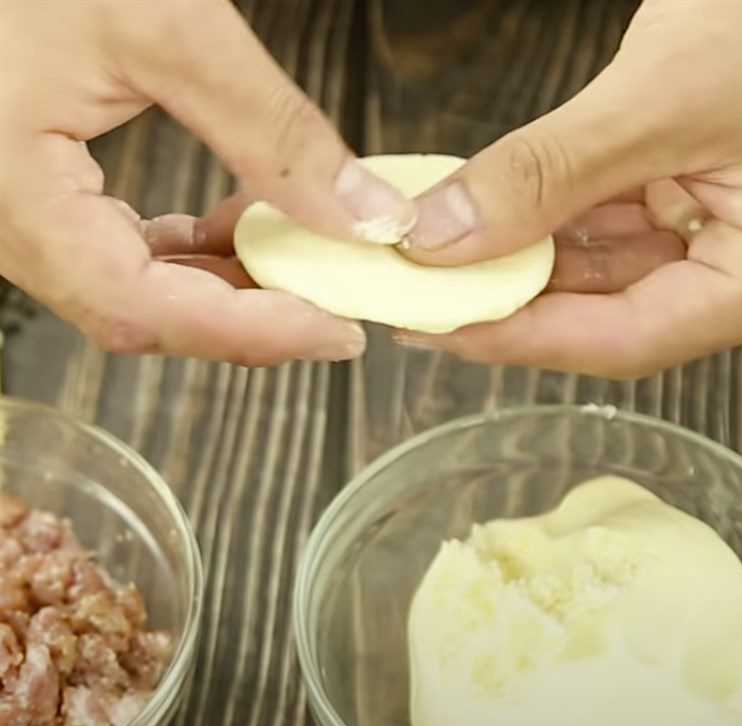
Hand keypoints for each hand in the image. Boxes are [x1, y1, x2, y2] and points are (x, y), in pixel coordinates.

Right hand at [0, 0, 414, 363]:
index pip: (140, 308)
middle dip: (251, 318)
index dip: (249, 332)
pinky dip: (193, 255)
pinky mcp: (41, 196)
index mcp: (13, 196)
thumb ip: (269, 127)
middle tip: (332, 306)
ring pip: (139, 292)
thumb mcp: (163, 27)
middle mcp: (7, 223)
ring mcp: (21, 215)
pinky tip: (237, 229)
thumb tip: (359, 208)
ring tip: (296, 261)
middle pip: (145, 315)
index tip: (332, 332)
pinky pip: (124, 255)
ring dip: (227, 286)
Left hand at [398, 0, 741, 377]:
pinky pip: (603, 220)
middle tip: (424, 291)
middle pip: (601, 312)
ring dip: (518, 256)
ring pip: (595, 267)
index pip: (623, 340)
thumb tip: (446, 231)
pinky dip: (546, 215)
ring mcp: (708, 230)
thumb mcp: (669, 93)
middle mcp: (734, 267)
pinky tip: (492, 209)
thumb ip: (551, 170)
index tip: (439, 325)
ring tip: (443, 249)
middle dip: (508, 298)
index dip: (521, 339)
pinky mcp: (683, 192)